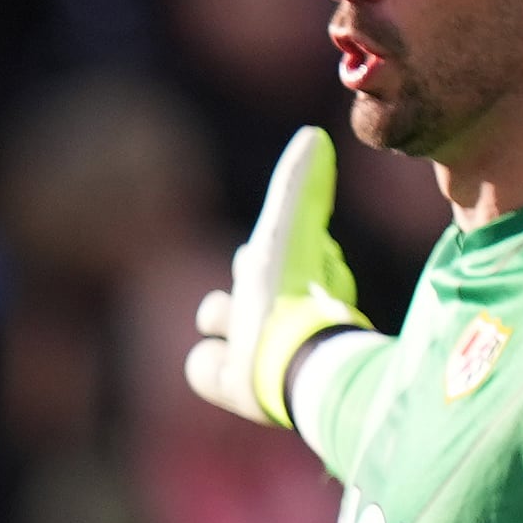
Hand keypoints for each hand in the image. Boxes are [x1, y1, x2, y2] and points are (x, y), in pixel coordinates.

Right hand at [184, 125, 369, 432]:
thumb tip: (314, 135)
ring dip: (223, 322)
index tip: (261, 248)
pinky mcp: (234, 387)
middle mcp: (281, 314)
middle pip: (248, 292)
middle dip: (244, 287)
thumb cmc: (289, 293)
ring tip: (228, 324)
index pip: (273, 255)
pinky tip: (220, 364)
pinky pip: (208, 367)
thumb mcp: (285, 228)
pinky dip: (212, 365)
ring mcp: (258, 353)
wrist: (290, 366)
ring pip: (225, 328)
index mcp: (297, 277)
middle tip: (247, 286)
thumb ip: (296, 185)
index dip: (266, 250)